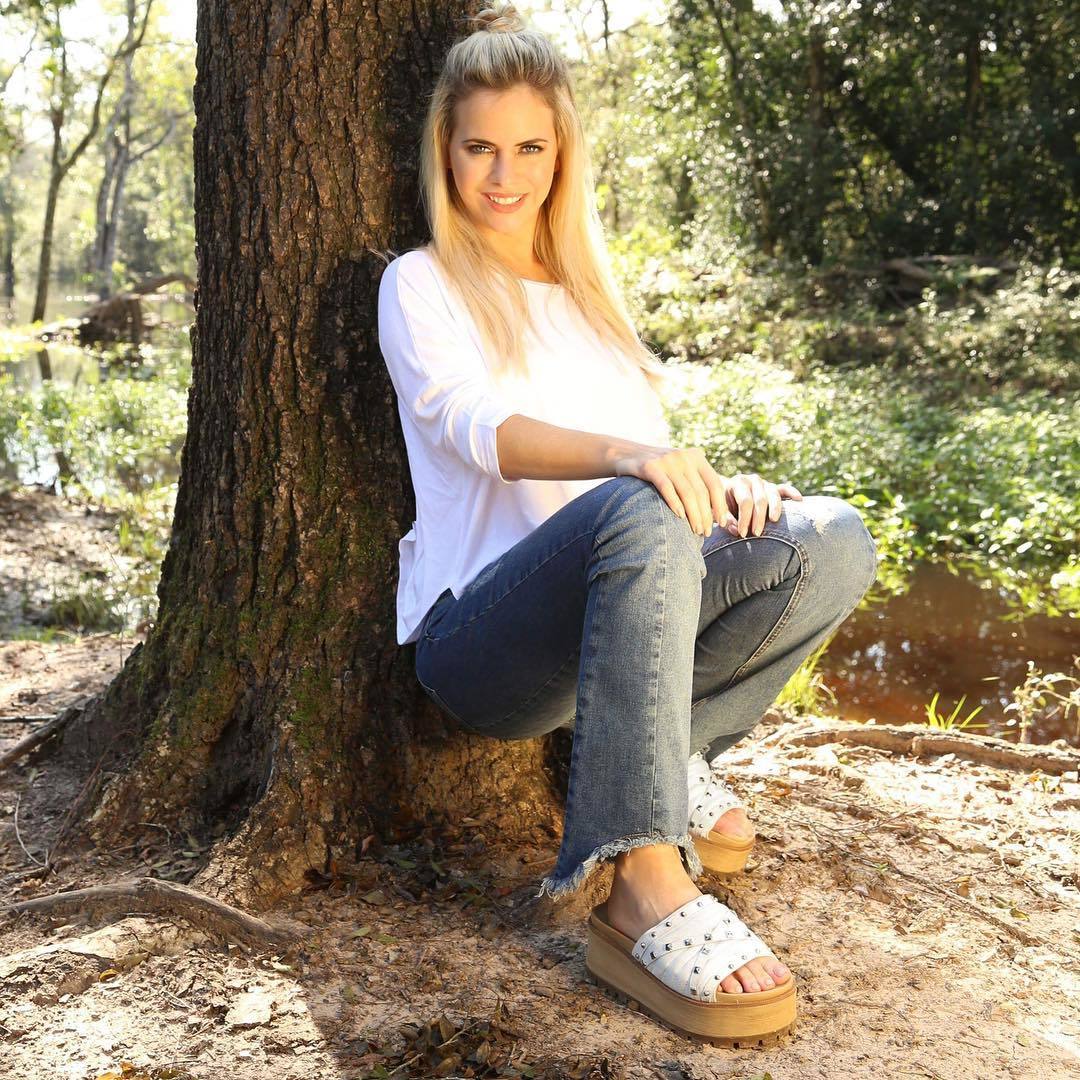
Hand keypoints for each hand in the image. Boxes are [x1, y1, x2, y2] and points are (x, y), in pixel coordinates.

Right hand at [613, 445, 802, 537]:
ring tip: (696, 531)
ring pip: (686, 492)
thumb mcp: (680, 469)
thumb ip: (697, 482)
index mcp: (696, 457)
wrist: (625, 454)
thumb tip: (716, 513)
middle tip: (707, 532)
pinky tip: (680, 517)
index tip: (722, 522)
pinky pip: (666, 488)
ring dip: (694, 515)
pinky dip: (675, 503)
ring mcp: (667, 460)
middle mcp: (684, 457)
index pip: (714, 483)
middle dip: (706, 515)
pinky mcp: (650, 467)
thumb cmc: (658, 470)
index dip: (720, 504)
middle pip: (701, 491)